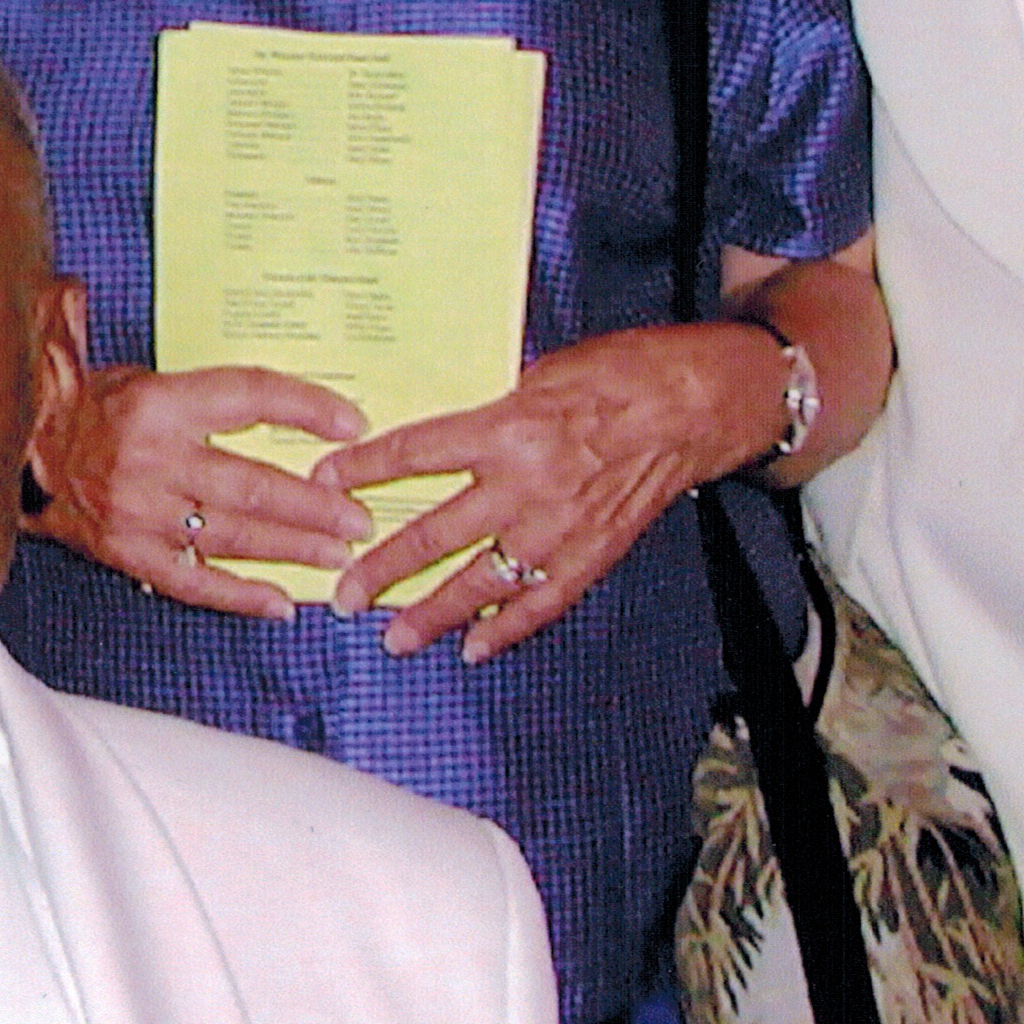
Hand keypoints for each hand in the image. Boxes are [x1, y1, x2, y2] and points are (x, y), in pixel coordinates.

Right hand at [33, 360, 390, 608]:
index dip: (306, 408)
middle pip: (252, 483)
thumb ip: (202, 385)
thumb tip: (282, 397)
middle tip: (359, 518)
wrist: (12, 453)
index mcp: (158, 402)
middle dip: (313, 505)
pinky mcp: (126, 554)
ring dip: (291, 549)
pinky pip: (192, 582)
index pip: (249, 397)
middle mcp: (152, 459)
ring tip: (338, 557)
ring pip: (230, 536)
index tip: (351, 423)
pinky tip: (280, 603)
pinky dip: (239, 596)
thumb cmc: (83, 410)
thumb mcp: (135, 374)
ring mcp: (139, 513)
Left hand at [356, 324, 792, 659]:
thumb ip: (493, 414)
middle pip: (434, 534)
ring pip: (480, 583)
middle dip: (382, 569)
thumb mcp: (543, 374)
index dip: (364, 469)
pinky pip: (539, 603)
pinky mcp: (590, 556)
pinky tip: (473, 649)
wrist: (698, 404)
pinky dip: (505, 631)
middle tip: (345, 593)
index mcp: (507, 429)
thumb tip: (450, 440)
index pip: (417, 453)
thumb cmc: (624, 374)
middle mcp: (524, 485)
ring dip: (432, 615)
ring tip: (394, 638)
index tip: (325, 481)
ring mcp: (557, 529)